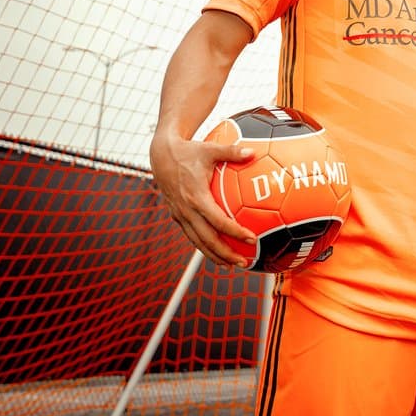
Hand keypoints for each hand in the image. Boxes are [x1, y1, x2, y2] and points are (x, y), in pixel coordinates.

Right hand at [149, 130, 256, 266]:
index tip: (251, 239)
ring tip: (231, 266)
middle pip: (207, 239)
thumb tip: (254, 153)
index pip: (218, 220)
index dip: (234, 232)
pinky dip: (204, 247)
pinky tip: (217, 253)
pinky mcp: (177, 216)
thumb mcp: (211, 149)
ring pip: (197, 242)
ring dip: (214, 255)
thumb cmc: (189, 151)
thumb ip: (232, 152)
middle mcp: (186, 210)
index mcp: (196, 196)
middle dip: (225, 253)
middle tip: (243, 263)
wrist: (161, 155)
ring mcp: (180, 215)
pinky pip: (191, 235)